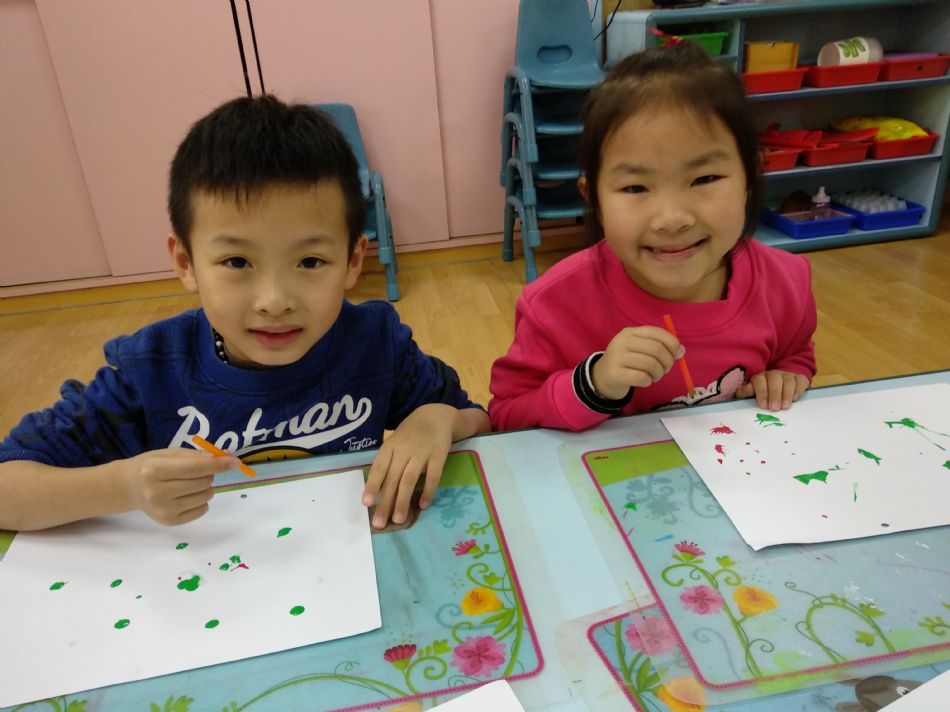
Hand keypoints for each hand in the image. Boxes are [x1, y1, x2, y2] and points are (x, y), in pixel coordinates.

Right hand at [122, 448, 237, 525]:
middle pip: (202, 482)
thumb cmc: (151, 466)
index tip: (235, 462)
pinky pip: (201, 510)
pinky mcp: (169, 522)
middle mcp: (157, 492)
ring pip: (205, 496)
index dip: (219, 465)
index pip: (196, 468)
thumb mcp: (169, 454)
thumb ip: (197, 456)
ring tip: (190, 483)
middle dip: (209, 474)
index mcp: (155, 470)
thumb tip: (226, 458)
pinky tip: (188, 495)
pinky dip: (202, 501)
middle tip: (198, 471)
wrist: (129, 487)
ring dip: (206, 487)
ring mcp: (163, 510)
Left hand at [362, 404, 456, 528]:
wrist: (435, 416)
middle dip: (385, 502)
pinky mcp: (438, 456)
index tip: (366, 503)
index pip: (379, 468)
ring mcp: (421, 453)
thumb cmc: (410, 434)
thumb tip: (376, 491)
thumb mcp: (395, 443)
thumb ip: (388, 463)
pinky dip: (428, 491)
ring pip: (409, 480)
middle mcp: (404, 450)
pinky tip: (423, 506)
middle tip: (379, 523)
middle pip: (392, 479)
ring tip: (398, 519)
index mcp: (390, 447)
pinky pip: (433, 477)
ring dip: (403, 501)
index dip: (372, 485)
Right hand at [591, 326, 683, 399]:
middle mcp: (622, 341)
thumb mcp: (640, 349)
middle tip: (666, 369)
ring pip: (651, 364)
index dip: (672, 343)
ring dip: (659, 373)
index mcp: (630, 332)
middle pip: (656, 349)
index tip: (678, 353)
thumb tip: (681, 351)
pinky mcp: (615, 373)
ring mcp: (617, 357)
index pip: (657, 333)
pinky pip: (642, 377)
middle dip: (668, 361)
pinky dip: (649, 381)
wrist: (602, 376)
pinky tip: (646, 381)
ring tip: (655, 376)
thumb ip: (660, 347)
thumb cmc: (626, 362)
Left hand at [736, 370, 808, 410]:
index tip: (763, 406)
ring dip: (786, 394)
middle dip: (774, 394)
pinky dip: (798, 389)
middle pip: (774, 380)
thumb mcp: (754, 392)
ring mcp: (787, 375)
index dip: (761, 393)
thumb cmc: (766, 392)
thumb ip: (746, 392)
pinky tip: (795, 399)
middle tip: (774, 408)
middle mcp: (774, 374)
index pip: (759, 381)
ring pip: (788, 381)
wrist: (784, 384)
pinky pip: (800, 381)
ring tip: (785, 407)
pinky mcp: (799, 378)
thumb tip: (738, 394)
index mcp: (761, 377)